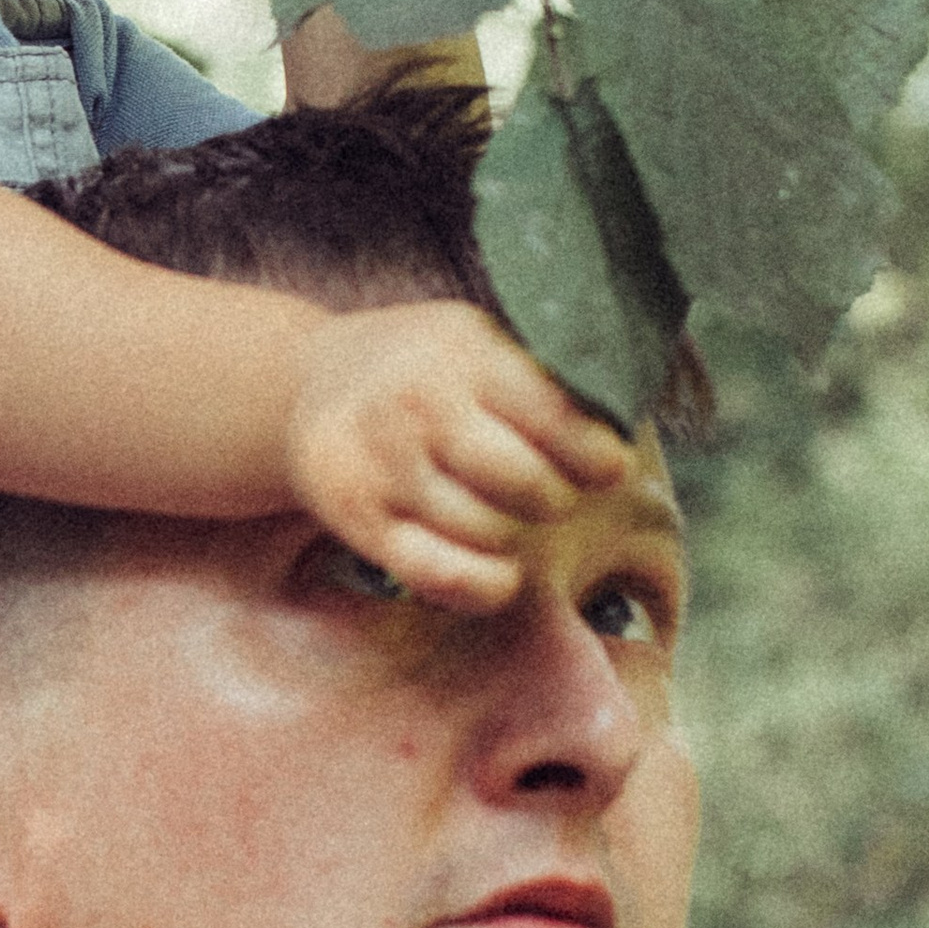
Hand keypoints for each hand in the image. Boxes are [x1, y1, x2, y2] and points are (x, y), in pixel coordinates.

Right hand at [284, 297, 628, 610]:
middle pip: (528, 484)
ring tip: (504, 514)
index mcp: (463, 351)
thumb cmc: (423, 369)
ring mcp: (383, 463)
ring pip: (488, 533)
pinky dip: (483, 585)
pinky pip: (440, 574)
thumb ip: (542, 379)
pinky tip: (499, 574)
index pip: (555, 416)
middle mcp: (418, 403)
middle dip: (554, 498)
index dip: (597, 455)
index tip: (608, 468)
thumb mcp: (476, 342)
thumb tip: (624, 433)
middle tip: (549, 492)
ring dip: (513, 538)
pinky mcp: (356, 516)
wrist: (304, 383)